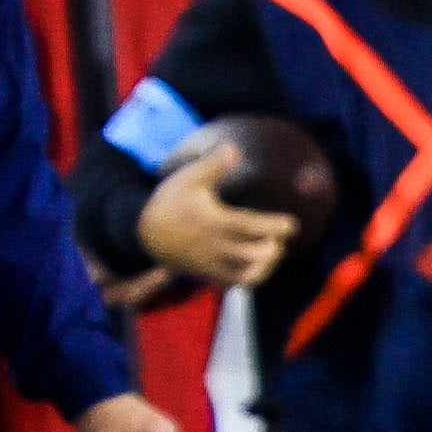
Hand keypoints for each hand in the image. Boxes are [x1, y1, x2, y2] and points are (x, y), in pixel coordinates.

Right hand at [137, 143, 297, 288]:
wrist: (141, 233)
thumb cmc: (168, 203)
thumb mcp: (187, 179)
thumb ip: (213, 165)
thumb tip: (234, 148)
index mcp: (214, 222)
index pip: (251, 227)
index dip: (275, 227)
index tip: (290, 224)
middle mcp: (215, 246)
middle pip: (253, 255)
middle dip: (271, 247)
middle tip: (275, 236)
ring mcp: (210, 263)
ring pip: (246, 274)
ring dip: (264, 265)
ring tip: (269, 251)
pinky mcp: (205, 273)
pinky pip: (233, 284)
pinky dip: (250, 277)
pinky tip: (255, 265)